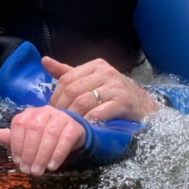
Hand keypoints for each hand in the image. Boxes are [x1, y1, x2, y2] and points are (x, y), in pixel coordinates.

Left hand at [0, 106, 85, 175]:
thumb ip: (12, 138)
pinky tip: (52, 166)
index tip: (17, 162)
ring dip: (42, 155)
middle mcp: (45, 111)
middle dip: (30, 152)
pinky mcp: (74, 126)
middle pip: (35, 129)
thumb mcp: (26, 139)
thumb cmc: (43, 138)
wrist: (70, 134)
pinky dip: (58, 154)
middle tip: (28, 171)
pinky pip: (66, 139)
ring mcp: (61, 117)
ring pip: (50, 134)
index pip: (19, 124)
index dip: (16, 143)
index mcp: (30, 113)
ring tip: (38, 171)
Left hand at [45, 56, 159, 121]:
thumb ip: (67, 72)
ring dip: (73, 116)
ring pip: (84, 101)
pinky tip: (85, 127)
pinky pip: (99, 112)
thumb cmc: (113, 93)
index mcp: (95, 66)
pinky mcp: (123, 102)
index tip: (52, 110)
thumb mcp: (90, 79)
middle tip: (58, 121)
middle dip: (62, 107)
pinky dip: (88, 121)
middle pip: (73, 90)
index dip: (56, 95)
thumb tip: (44, 60)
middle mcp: (106, 72)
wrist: (144, 105)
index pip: (67, 78)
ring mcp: (115, 87)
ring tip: (69, 125)